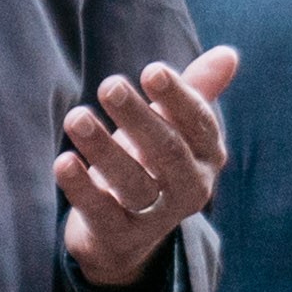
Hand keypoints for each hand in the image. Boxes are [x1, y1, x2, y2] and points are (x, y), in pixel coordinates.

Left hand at [62, 45, 239, 286]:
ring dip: (104, 149)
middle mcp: (189, 188)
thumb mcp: (173, 128)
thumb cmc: (150, 164)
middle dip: (139, 118)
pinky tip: (64, 161)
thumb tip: (228, 54)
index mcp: (207, 156)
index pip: (199, 124)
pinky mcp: (119, 237)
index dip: (178, 97)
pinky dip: (81, 188)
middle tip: (110, 86)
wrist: (126, 234)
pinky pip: (101, 212)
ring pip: (133, 183)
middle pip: (168, 151)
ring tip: (76, 117)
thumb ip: (196, 91)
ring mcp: (156, 217)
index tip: (151, 70)